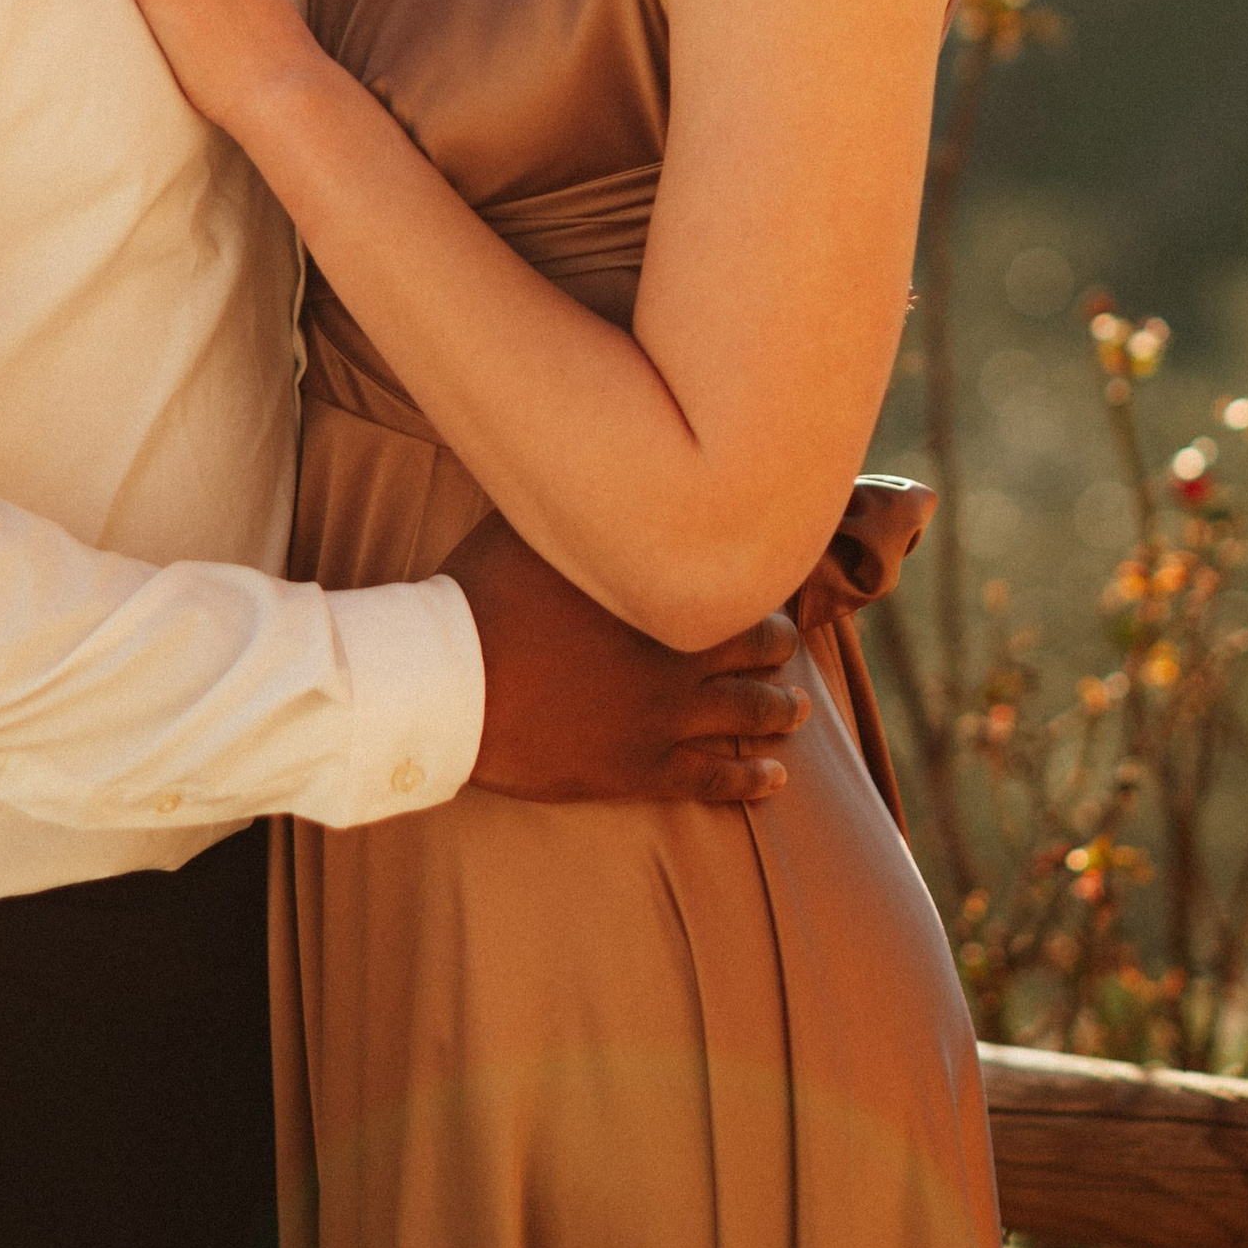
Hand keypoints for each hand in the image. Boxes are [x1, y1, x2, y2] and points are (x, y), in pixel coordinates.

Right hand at [449, 512, 809, 805]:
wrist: (450, 684)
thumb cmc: (482, 597)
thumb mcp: (532, 527)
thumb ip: (578, 509)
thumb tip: (594, 468)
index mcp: (658, 591)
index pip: (733, 586)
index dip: (754, 586)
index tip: (763, 578)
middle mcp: (675, 655)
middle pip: (753, 650)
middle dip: (776, 649)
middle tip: (787, 647)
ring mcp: (660, 717)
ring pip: (745, 714)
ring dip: (778, 711)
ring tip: (797, 711)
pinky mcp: (637, 768)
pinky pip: (711, 777)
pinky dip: (748, 778)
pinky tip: (774, 780)